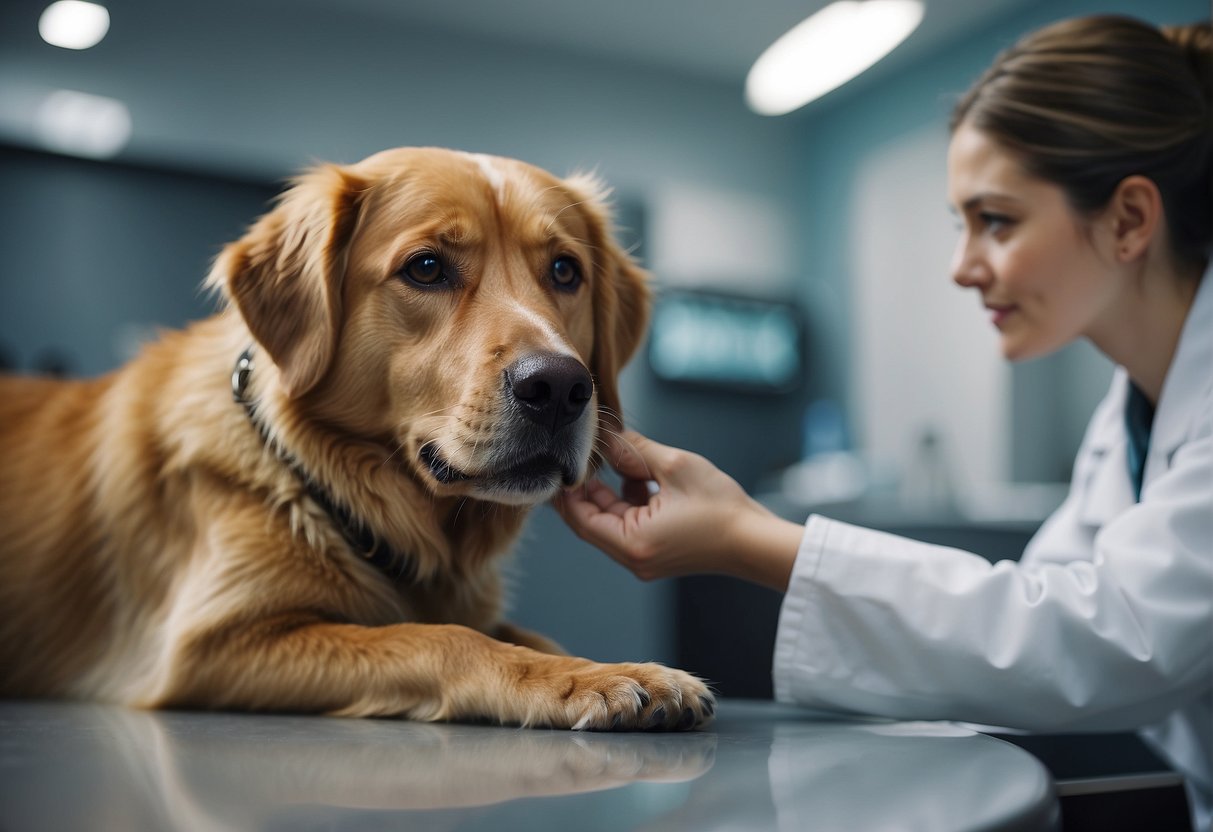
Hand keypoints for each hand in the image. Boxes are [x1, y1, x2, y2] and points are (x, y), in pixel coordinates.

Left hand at [553, 431, 802, 590]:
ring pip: (611, 521)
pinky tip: (644, 476)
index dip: (567, 491)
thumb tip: (607, 434)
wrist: (755, 541)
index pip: (580, 518)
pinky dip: (630, 501)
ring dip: (610, 491)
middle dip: (587, 488)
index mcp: (631, 543)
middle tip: (579, 455)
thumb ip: (635, 450)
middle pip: (592, 521)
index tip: (559, 463)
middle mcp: (632, 557)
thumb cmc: (720, 506)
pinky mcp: (656, 552)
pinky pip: (629, 525)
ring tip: (621, 459)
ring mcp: (644, 558)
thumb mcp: (674, 467)